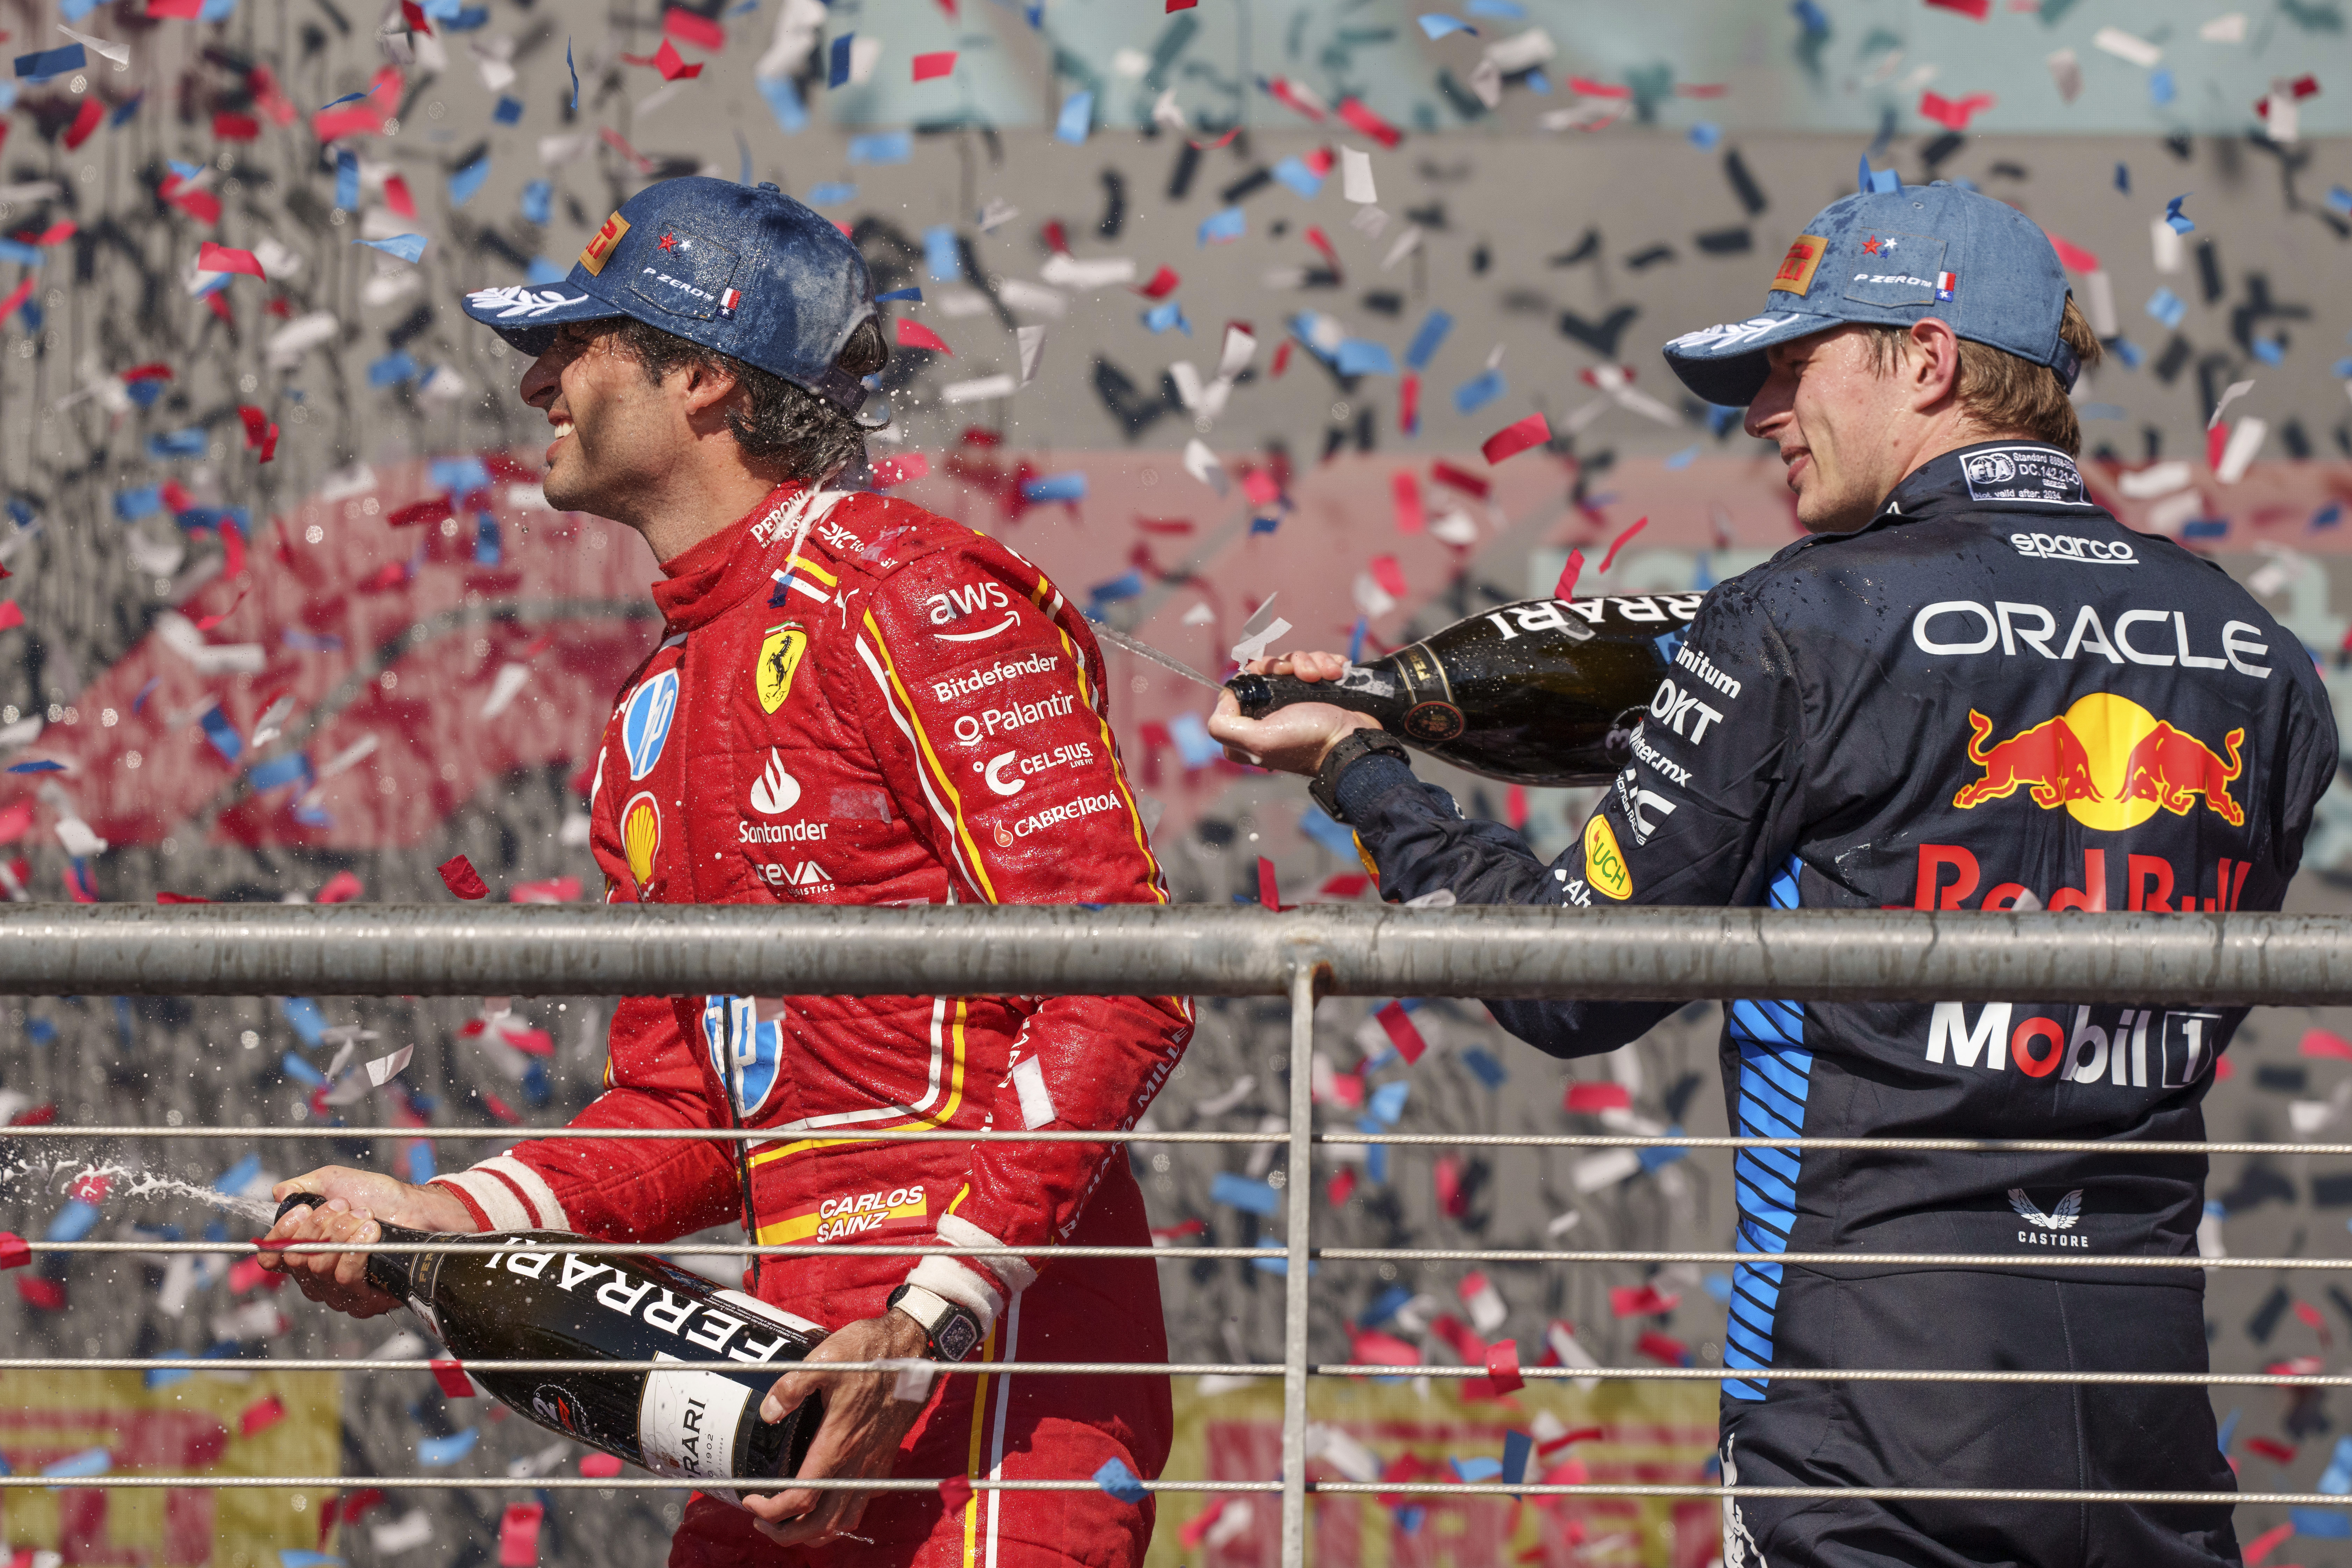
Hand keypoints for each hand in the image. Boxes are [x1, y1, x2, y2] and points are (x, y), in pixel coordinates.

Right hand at [257, 1167, 477, 1318]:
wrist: (415, 1208)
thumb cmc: (377, 1197)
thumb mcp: (334, 1182)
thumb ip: (302, 1187)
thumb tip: (279, 1194)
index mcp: (303, 1252)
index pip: (273, 1257)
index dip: (282, 1235)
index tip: (303, 1210)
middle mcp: (315, 1276)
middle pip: (297, 1258)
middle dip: (321, 1225)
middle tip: (346, 1207)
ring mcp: (338, 1291)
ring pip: (320, 1266)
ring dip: (343, 1233)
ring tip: (365, 1218)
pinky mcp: (362, 1300)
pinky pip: (346, 1278)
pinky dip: (357, 1249)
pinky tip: (371, 1231)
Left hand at [740, 1310, 932, 1546]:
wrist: (911, 1348)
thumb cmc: (868, 1353)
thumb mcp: (824, 1359)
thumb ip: (792, 1385)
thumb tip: (768, 1412)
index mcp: (838, 1443)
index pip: (802, 1496)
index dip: (772, 1508)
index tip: (751, 1501)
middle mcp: (857, 1462)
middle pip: (823, 1522)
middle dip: (789, 1533)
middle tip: (763, 1522)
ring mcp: (873, 1464)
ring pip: (846, 1520)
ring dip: (815, 1531)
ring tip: (791, 1524)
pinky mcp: (884, 1458)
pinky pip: (862, 1503)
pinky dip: (841, 1517)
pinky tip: (827, 1503)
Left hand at [1205, 651, 1383, 776]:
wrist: (1354, 741)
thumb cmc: (1308, 741)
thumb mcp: (1258, 741)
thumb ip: (1225, 726)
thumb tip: (1225, 697)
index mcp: (1250, 728)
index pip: (1238, 687)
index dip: (1252, 674)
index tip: (1268, 675)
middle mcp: (1270, 713)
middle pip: (1266, 668)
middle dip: (1285, 663)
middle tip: (1300, 674)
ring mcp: (1295, 701)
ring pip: (1292, 662)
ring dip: (1310, 662)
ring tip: (1323, 676)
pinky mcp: (1318, 691)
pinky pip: (1315, 663)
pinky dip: (1325, 663)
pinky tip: (1334, 672)